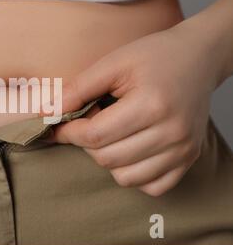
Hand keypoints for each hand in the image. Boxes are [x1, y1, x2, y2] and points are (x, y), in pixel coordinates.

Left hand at [51, 26, 221, 195]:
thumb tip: (46, 113)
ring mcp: (184, 149)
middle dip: (86, 143)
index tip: (57, 125)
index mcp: (152, 105)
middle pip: (107, 159)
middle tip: (90, 121)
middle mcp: (173, 133)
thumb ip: (79, 89)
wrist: (197, 58)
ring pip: (126, 178)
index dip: (68, 132)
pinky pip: (152, 187)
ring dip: (107, 160)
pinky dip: (133, 174)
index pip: (95, 136)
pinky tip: (129, 150)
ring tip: (111, 134)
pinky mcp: (190, 158)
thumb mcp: (113, 63)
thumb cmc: (153, 57)